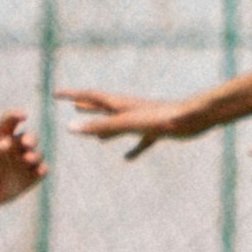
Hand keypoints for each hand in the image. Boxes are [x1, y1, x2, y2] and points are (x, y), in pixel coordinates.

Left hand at [0, 110, 48, 219]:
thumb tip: (4, 145)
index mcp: (0, 136)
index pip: (9, 121)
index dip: (17, 116)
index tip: (23, 116)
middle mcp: (15, 146)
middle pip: (28, 138)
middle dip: (30, 139)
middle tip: (26, 143)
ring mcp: (24, 161)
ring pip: (37, 154)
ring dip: (35, 155)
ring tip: (28, 159)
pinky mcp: (30, 176)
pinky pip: (41, 171)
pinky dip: (42, 169)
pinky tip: (40, 170)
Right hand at [63, 85, 216, 159]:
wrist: (195, 119)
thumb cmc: (162, 118)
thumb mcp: (127, 123)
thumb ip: (100, 126)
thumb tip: (70, 128)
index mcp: (120, 104)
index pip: (91, 96)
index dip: (72, 94)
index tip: (55, 93)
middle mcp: (130, 109)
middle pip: (103, 107)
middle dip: (87, 106)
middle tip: (72, 104)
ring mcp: (144, 119)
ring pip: (119, 124)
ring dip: (105, 127)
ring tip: (94, 136)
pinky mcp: (158, 131)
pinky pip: (140, 140)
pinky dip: (131, 149)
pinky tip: (127, 159)